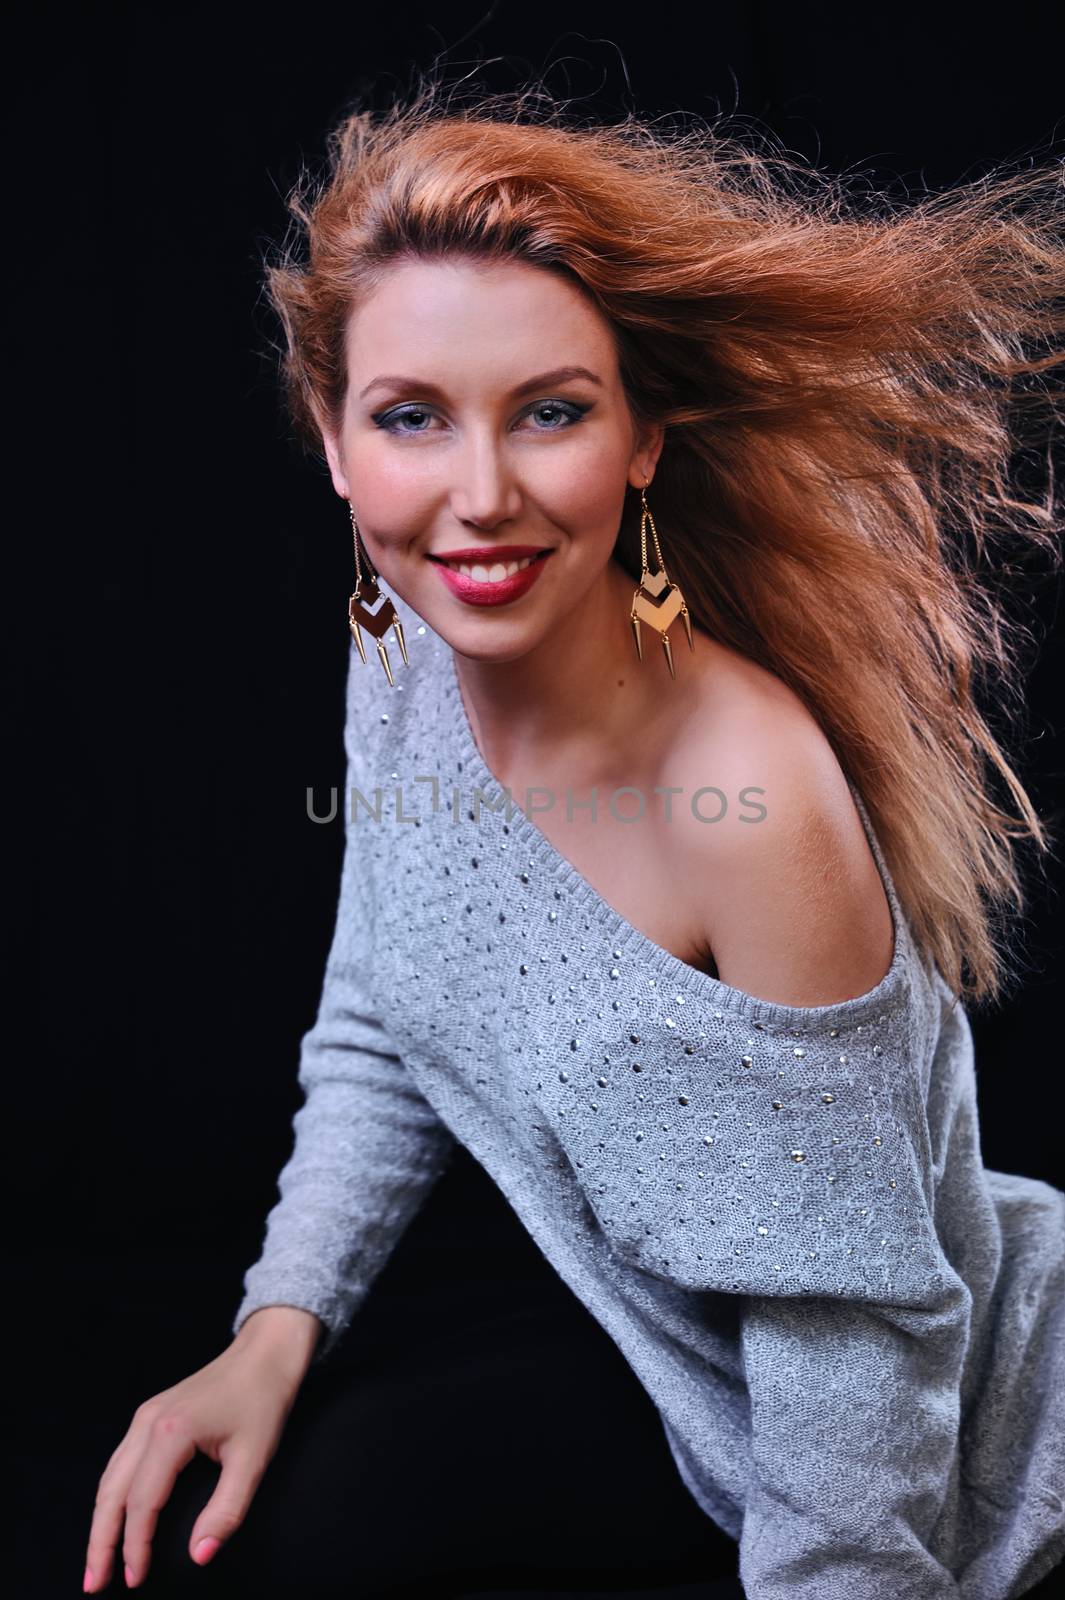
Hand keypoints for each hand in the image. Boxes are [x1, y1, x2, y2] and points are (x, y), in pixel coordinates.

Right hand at [83, 1327, 312, 1591]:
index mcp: (172, 1432)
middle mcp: (149, 1422)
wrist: (265, 1352)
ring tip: (98, 1562)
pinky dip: (111, 1496)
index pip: (141, 1502)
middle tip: (95, 1585)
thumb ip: (227, 1510)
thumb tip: (200, 1556)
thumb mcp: (255, 1458)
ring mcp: (146, 1416)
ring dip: (100, 1521)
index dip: (135, 1546)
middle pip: (111, 1492)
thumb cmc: (263, 1401)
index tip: (136, 1581)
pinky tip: (113, 1519)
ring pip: (109, 1477)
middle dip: (100, 1542)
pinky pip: (120, 1462)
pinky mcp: (151, 1415)